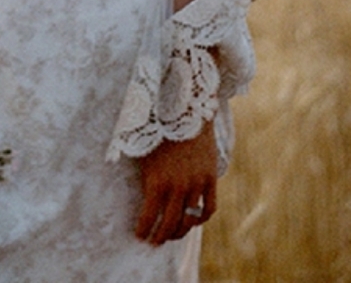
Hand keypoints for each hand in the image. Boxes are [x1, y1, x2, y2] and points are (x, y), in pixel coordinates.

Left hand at [135, 120, 216, 245]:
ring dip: (180, 230)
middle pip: (170, 224)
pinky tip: (194, 220)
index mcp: (156, 181)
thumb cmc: (157, 128)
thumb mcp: (143, 153)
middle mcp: (177, 187)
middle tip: (155, 241)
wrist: (184, 109)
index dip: (143, 230)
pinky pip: (209, 208)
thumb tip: (141, 200)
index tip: (140, 237)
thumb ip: (144, 179)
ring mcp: (196, 184)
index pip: (149, 217)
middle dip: (161, 236)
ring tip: (173, 234)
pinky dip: (202, 218)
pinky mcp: (210, 178)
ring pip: (189, 220)